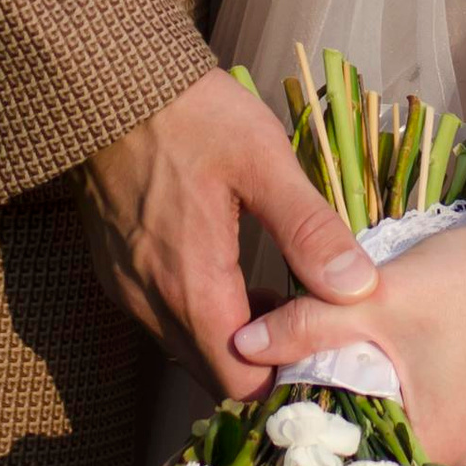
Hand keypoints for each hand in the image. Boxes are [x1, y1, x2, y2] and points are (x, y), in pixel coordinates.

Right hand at [77, 68, 376, 399]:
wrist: (107, 81)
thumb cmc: (191, 114)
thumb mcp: (263, 161)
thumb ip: (308, 230)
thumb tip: (358, 289)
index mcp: (190, 285)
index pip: (241, 383)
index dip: (286, 375)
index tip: (322, 345)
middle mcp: (150, 302)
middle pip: (214, 373)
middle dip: (264, 359)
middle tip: (308, 319)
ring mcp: (127, 288)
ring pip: (187, 347)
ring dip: (232, 336)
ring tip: (277, 293)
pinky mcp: (115, 269)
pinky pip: (163, 318)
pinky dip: (201, 314)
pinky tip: (231, 273)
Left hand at [233, 208, 465, 465]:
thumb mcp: (375, 300)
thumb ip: (305, 325)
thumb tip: (239, 345)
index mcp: (430, 447)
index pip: (346, 462)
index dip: (300, 437)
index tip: (255, 411)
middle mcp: (449, 449)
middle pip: (363, 443)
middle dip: (317, 413)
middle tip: (266, 382)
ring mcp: (462, 421)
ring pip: (383, 418)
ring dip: (345, 392)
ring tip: (296, 363)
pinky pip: (405, 401)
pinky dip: (374, 380)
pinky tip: (346, 352)